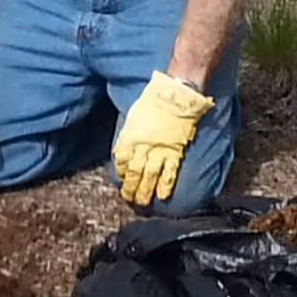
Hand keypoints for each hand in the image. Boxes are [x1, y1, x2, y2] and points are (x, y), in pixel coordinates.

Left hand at [113, 71, 213, 205]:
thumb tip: (125, 147)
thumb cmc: (153, 100)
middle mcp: (143, 147)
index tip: (120, 179)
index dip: (120, 172)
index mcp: (130, 136)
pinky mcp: (175, 152)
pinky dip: (166, 185)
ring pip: (150, 176)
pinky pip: (170, 172)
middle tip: (128, 198)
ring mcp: (159, 151)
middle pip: (134, 172)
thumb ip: (129, 133)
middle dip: (130, 187)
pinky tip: (162, 196)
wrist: (175, 94)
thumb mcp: (133, 115)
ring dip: (145, 190)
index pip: (121, 160)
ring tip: (142, 202)